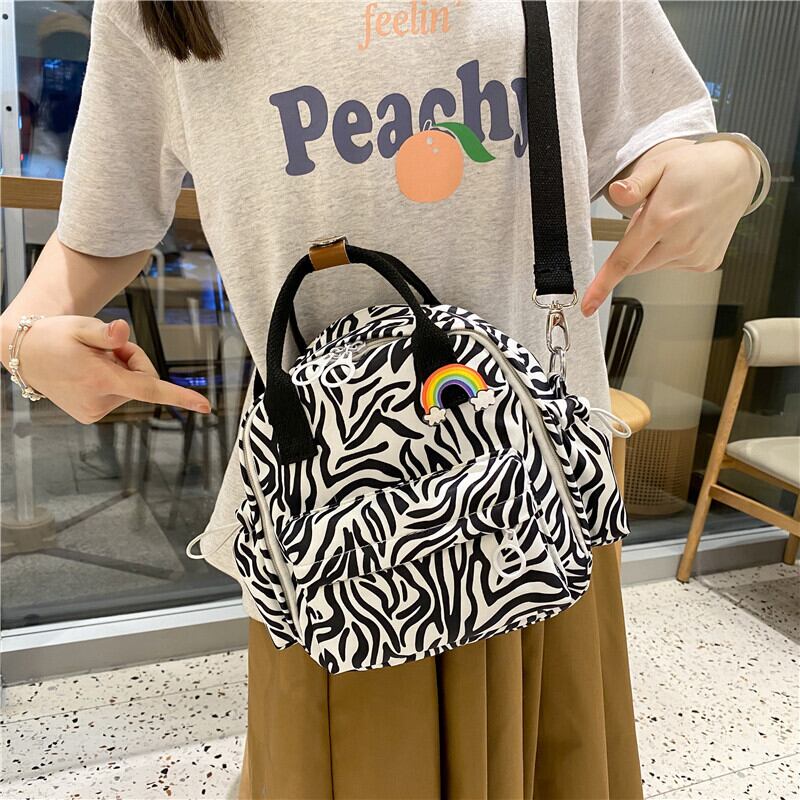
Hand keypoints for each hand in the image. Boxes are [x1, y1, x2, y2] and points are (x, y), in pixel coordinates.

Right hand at [6, 315, 210, 422]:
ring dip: (119, 369)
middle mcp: (99, 401)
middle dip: (131, 359)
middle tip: (104, 347)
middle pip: (143, 378)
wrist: (25, 354)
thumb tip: (122, 332)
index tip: (205, 406)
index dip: (180, 397)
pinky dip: (111, 380)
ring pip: (131, 386)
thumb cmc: (54, 336)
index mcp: (101, 380)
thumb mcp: (79, 325)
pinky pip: (118, 393)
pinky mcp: (92, 415)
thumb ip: (105, 331)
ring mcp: (95, 411)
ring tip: (91, 359)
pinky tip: (88, 372)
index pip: (149, 390)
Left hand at [582, 138, 760, 315]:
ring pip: (654, 264)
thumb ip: (635, 183)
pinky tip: (687, 229)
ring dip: (655, 248)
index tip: (587, 305)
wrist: (736, 172)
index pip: (624, 260)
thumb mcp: (659, 166)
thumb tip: (616, 192)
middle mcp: (681, 242)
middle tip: (653, 215)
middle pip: (636, 263)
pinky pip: (673, 265)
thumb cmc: (695, 168)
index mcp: (663, 219)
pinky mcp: (706, 263)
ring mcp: (695, 256)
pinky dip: (672, 251)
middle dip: (635, 246)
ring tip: (675, 218)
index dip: (602, 285)